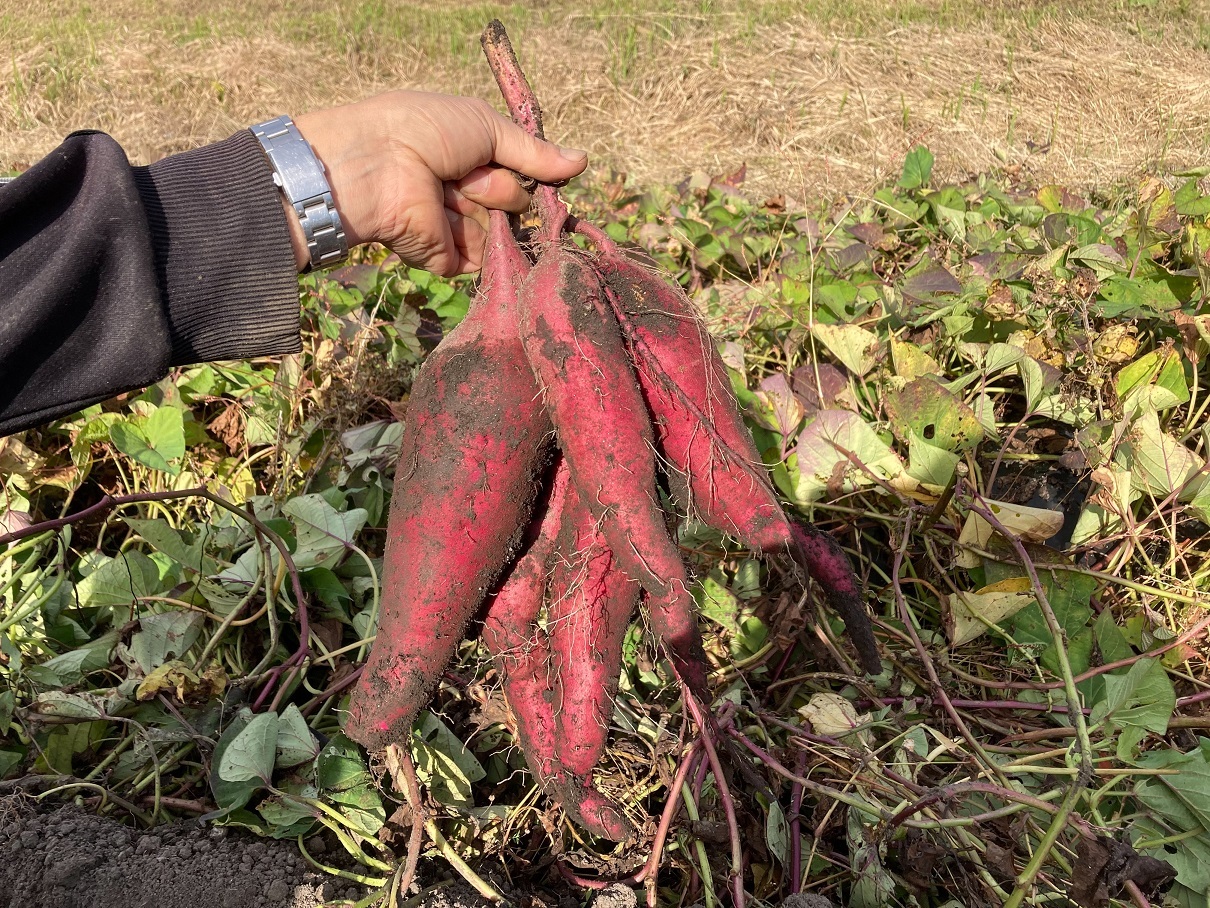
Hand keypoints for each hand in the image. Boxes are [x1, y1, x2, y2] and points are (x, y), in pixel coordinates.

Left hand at [289, 91, 586, 275]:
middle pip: (512, 203)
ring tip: (455, 193)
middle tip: (470, 176)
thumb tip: (583, 162)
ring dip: (486, 212)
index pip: (517, 173)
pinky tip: (455, 224)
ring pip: (501, 231)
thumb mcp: (486, 127)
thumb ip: (533, 152)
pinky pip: (483, 260)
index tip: (547, 171)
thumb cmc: (425, 130)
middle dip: (500, 189)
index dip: (532, 172)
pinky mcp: (446, 259)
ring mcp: (456, 228)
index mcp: (468, 157)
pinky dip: (480, 245)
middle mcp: (464, 193)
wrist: (378, 165)